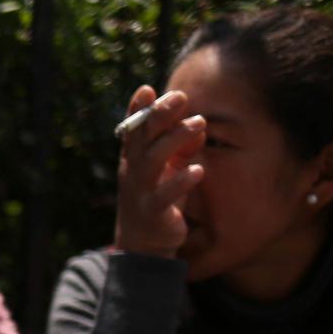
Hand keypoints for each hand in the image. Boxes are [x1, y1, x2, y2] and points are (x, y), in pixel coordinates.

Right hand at [114, 86, 206, 258]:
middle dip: (159, 115)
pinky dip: (181, 182)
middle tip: (181, 96)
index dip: (137, 109)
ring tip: (199, 124)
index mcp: (134, 158)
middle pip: (143, 139)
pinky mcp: (154, 212)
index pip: (134, 129)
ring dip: (175, 140)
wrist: (143, 244)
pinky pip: (165, 196)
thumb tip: (199, 125)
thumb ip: (181, 148)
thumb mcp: (167, 170)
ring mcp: (141, 192)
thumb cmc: (157, 198)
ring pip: (153, 161)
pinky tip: (198, 170)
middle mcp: (133, 171)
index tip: (148, 89)